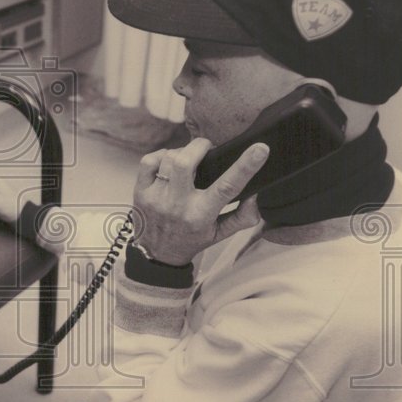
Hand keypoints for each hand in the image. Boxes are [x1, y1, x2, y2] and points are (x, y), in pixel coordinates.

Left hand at [131, 139, 269, 265]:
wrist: (157, 254)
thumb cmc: (191, 239)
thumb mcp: (221, 234)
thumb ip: (243, 217)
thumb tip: (256, 195)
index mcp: (201, 215)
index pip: (226, 187)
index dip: (245, 166)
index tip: (260, 149)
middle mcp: (177, 205)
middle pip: (187, 162)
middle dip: (200, 146)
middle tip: (208, 149)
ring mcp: (156, 197)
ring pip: (169, 159)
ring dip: (182, 151)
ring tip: (189, 158)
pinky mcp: (140, 192)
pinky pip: (148, 161)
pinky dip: (161, 155)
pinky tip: (169, 162)